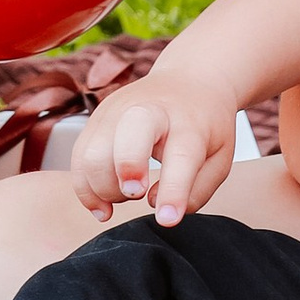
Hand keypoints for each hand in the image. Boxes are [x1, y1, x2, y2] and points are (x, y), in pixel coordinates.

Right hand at [69, 73, 237, 225]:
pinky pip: (78, 159)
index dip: (172, 192)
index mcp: (189, 123)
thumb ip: (197, 191)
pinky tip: (105, 202)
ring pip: (92, 154)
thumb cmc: (204, 125)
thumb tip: (155, 205)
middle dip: (126, 170)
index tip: (167, 219)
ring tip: (127, 196)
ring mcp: (116, 111)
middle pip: (127, 136)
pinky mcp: (96, 118)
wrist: (189, 80)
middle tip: (135, 193)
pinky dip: (86, 189)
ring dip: (104, 189)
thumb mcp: (220, 157)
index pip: (181, 156)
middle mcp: (150, 110)